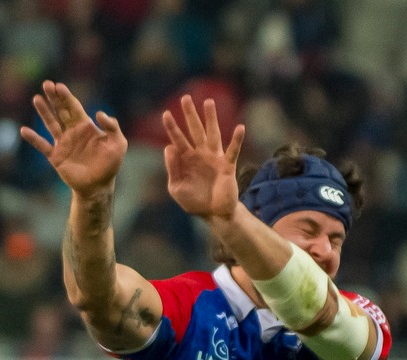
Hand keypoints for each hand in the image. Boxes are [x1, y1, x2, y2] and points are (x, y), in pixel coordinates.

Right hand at [20, 81, 126, 195]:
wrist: (98, 186)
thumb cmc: (110, 164)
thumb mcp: (118, 143)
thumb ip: (112, 126)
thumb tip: (98, 114)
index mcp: (85, 126)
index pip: (74, 107)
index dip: (66, 96)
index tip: (59, 86)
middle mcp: (72, 131)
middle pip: (61, 110)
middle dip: (54, 98)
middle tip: (46, 84)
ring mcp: (63, 143)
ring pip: (51, 123)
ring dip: (44, 111)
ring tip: (36, 98)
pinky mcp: (56, 157)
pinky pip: (43, 146)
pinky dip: (33, 139)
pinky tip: (24, 130)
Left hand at [162, 96, 245, 221]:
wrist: (214, 214)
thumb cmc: (194, 201)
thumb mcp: (176, 188)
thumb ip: (172, 169)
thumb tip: (168, 147)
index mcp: (186, 160)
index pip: (178, 140)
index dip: (172, 127)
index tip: (165, 113)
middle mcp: (200, 154)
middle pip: (194, 130)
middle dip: (190, 114)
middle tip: (185, 97)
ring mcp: (214, 158)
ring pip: (212, 134)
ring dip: (211, 118)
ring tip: (209, 102)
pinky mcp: (227, 165)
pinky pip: (232, 150)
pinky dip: (237, 140)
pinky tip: (240, 127)